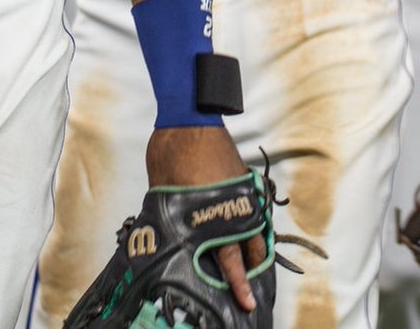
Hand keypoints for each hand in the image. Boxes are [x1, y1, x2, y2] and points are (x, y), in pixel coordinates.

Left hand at [146, 126, 263, 312]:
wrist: (188, 117)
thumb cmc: (170, 152)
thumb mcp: (163, 191)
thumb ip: (172, 215)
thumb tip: (170, 233)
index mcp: (211, 215)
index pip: (229, 258)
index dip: (238, 282)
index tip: (246, 300)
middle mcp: (231, 206)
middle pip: (250, 248)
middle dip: (252, 271)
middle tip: (251, 292)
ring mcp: (239, 191)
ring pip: (255, 228)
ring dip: (255, 248)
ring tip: (255, 266)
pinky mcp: (239, 178)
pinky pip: (250, 209)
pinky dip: (251, 224)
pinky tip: (248, 233)